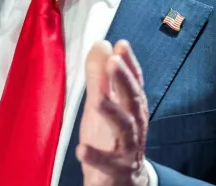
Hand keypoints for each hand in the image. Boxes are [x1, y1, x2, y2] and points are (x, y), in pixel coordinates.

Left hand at [77, 40, 149, 185]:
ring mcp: (128, 147)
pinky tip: (81, 149)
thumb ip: (99, 77)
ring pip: (125, 128)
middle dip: (124, 80)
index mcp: (131, 107)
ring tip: (97, 99)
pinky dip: (96, 156)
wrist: (120, 182)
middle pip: (133, 100)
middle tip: (113, 61)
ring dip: (112, 112)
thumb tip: (102, 44)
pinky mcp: (118, 169)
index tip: (121, 44)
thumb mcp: (102, 105)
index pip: (133, 81)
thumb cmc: (110, 139)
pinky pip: (108, 163)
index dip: (129, 63)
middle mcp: (135, 125)